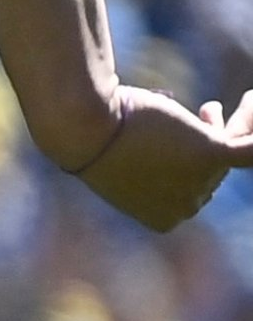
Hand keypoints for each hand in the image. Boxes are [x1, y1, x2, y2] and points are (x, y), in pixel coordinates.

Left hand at [69, 86, 251, 232]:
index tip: (186, 138)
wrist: (83, 129)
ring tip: (229, 102)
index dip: (194, 164)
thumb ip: (154, 167)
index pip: (193, 190)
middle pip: (212, 170)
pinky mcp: (212, 152)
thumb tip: (173, 151)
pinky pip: (252, 149)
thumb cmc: (92, 141)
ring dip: (233, 123)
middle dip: (212, 139)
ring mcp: (201, 182)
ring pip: (232, 149)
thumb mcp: (126, 162)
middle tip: (208, 108)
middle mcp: (186, 208)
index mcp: (163, 218)